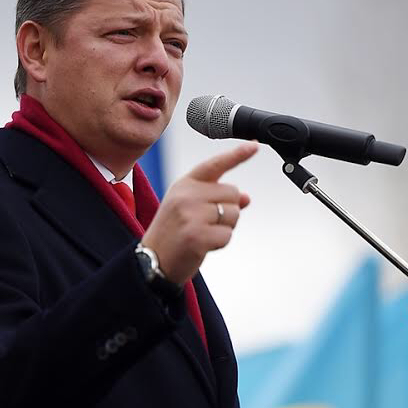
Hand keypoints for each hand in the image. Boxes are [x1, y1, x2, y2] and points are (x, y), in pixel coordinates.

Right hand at [141, 142, 257, 284]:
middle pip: (232, 193)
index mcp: (184, 184)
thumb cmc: (173, 234)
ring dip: (224, 228)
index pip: (215, 165)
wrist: (152, 262)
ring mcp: (191, 215)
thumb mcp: (189, 209)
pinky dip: (220, 243)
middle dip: (227, 210)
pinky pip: (228, 235)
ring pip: (234, 214)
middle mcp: (187, 195)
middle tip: (204, 224)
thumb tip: (245, 198)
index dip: (237, 155)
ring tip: (202, 233)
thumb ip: (216, 199)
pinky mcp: (198, 236)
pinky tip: (202, 245)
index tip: (255, 145)